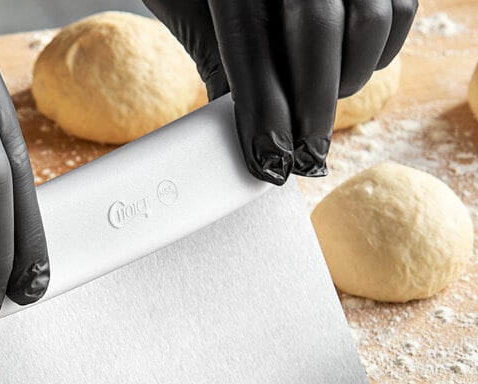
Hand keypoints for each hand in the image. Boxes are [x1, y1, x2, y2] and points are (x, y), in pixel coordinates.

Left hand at [144, 0, 417, 182]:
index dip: (262, 108)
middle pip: (317, 30)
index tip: (267, 158)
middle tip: (302, 155)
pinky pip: (400, 10)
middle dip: (311, 106)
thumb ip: (217, 59)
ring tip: (319, 107)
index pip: (252, 42)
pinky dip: (379, 53)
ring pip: (369, 22)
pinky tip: (350, 70)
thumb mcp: (194, 9)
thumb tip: (237, 132)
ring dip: (347, 80)